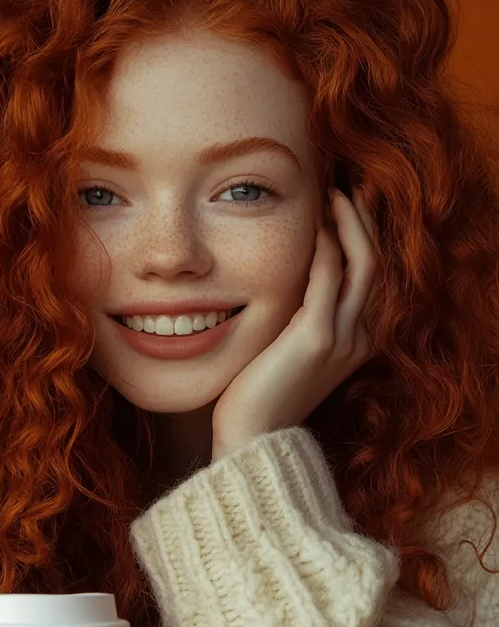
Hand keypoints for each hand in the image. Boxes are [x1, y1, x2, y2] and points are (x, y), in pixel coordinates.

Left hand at [211, 187, 378, 460]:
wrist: (252, 437)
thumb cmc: (259, 396)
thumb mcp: (287, 350)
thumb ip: (297, 317)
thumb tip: (286, 279)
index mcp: (355, 342)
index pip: (369, 279)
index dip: (363, 239)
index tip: (345, 208)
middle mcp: (358, 339)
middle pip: (375, 265)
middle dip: (364, 223)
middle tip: (348, 189)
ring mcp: (342, 339)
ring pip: (363, 265)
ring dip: (350, 224)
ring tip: (334, 194)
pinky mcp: (317, 337)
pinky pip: (330, 278)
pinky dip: (326, 246)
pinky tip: (315, 226)